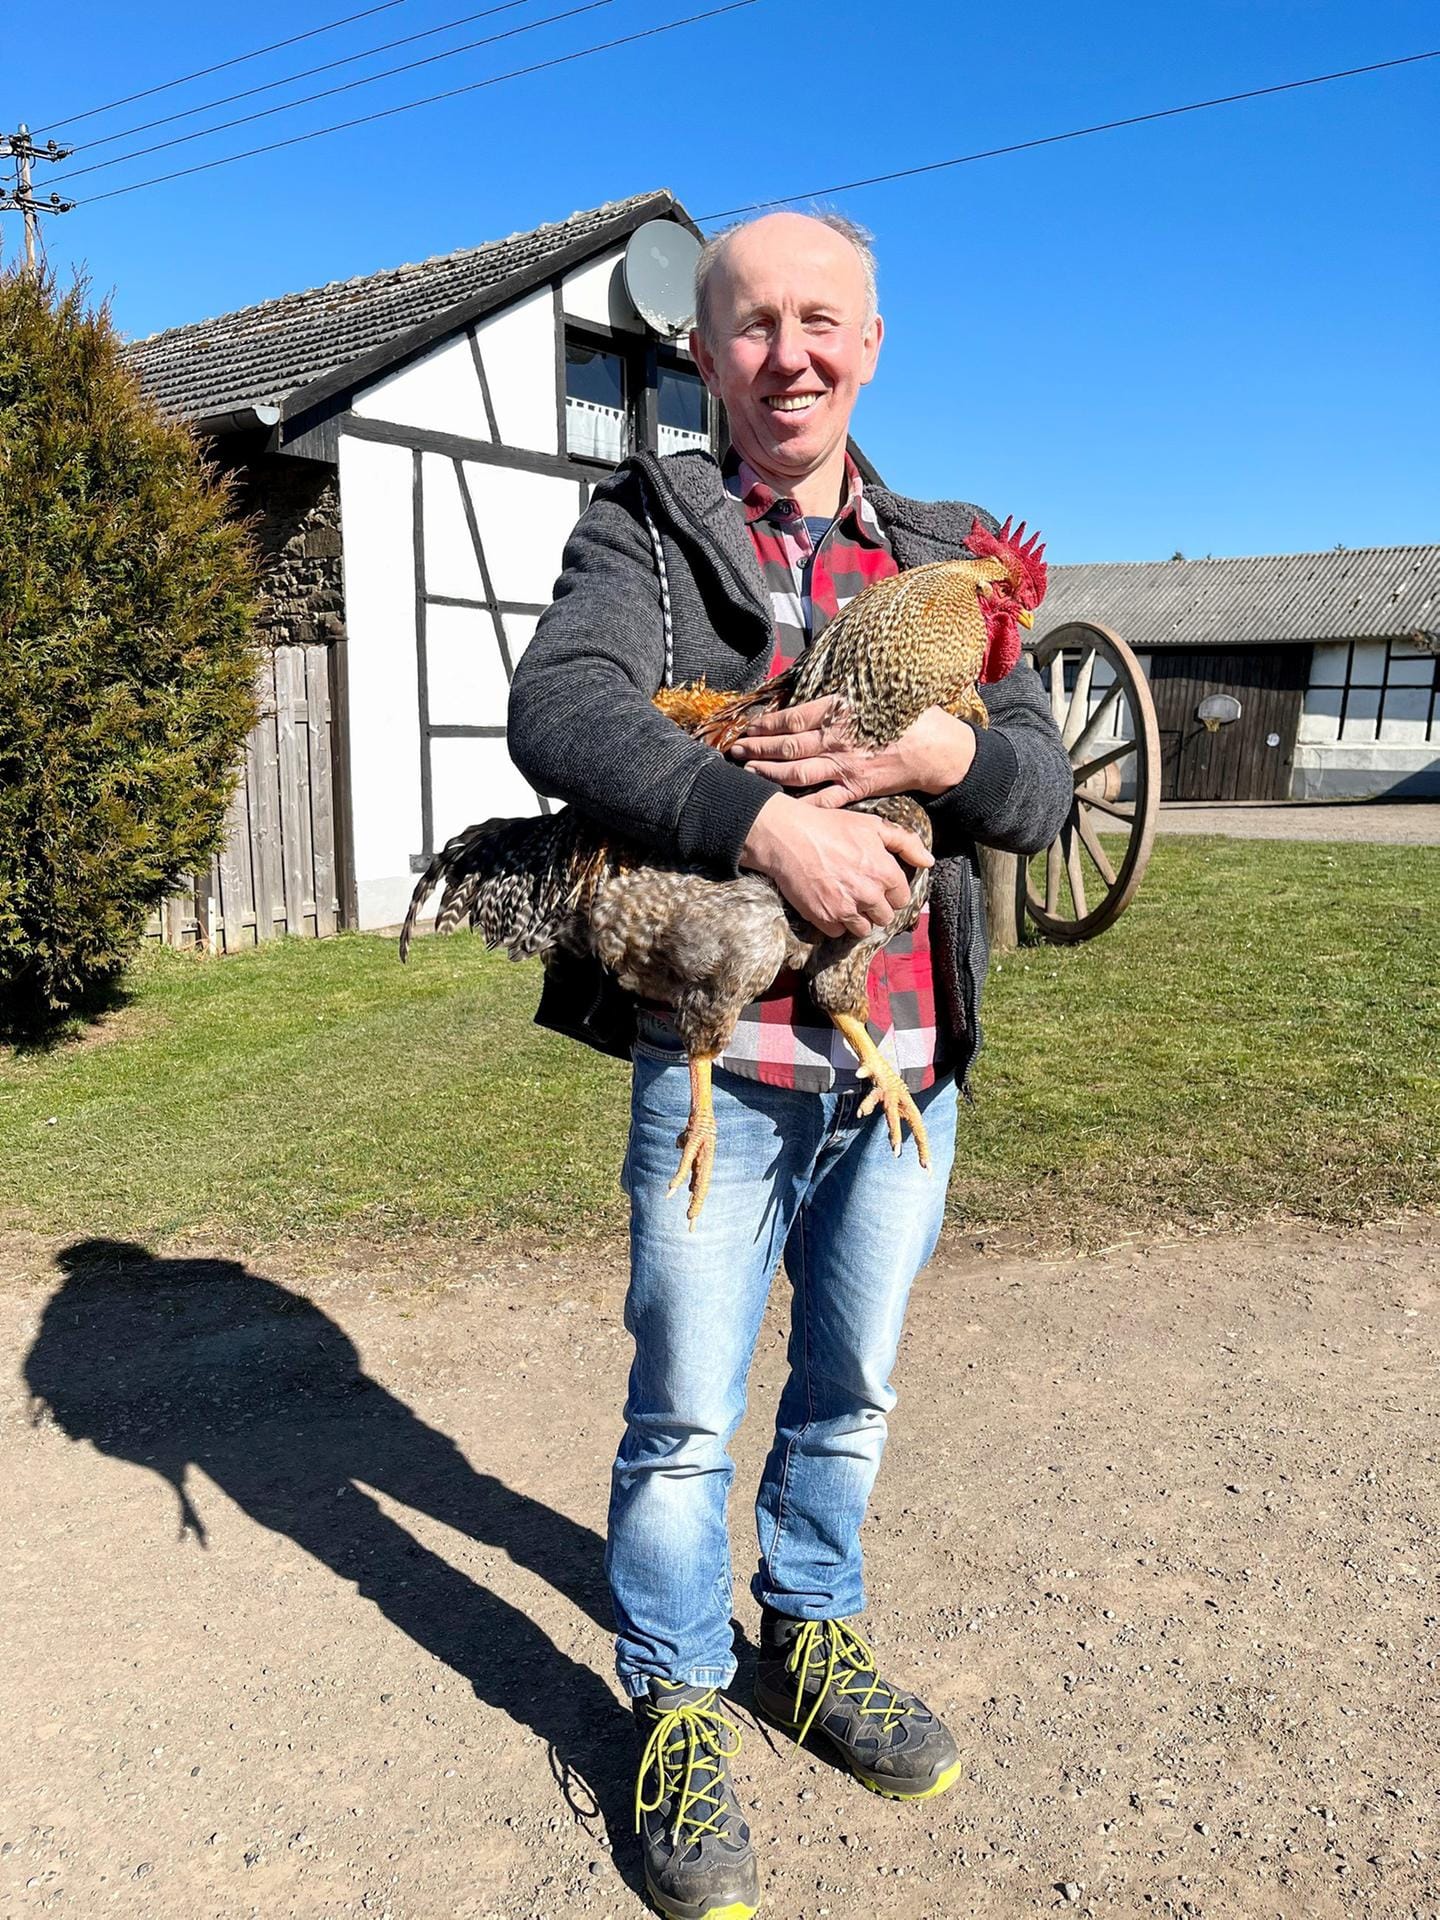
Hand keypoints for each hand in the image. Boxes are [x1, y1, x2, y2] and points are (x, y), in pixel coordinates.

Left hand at [731, 699, 975, 806]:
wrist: (938, 750)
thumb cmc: (909, 715)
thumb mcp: (876, 691)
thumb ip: (843, 695)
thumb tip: (816, 692)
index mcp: (839, 712)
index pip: (792, 718)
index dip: (765, 724)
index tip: (749, 727)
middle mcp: (837, 740)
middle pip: (786, 747)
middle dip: (757, 750)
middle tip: (735, 752)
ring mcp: (844, 767)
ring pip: (796, 774)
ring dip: (768, 775)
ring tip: (748, 773)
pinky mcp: (855, 789)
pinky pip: (822, 800)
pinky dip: (800, 804)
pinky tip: (782, 806)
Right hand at [739, 791, 932, 938]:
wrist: (787, 836)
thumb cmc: (830, 826)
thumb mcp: (872, 825)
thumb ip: (906, 843)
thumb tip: (928, 861)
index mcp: (885, 872)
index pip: (902, 899)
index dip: (890, 891)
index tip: (877, 883)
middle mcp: (869, 894)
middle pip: (885, 917)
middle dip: (875, 907)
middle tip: (859, 891)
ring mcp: (846, 909)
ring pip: (863, 929)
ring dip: (857, 919)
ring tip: (845, 899)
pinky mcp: (824, 918)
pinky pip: (838, 932)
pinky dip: (834, 922)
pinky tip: (828, 904)